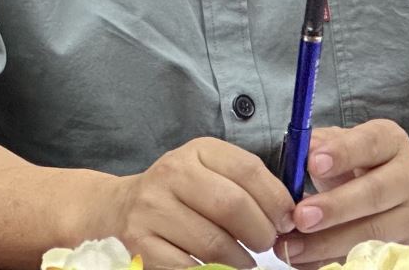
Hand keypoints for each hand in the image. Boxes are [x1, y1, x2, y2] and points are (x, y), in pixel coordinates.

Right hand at [92, 137, 296, 266]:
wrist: (117, 210)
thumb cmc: (179, 194)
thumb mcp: (209, 172)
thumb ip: (247, 184)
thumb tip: (290, 214)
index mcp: (196, 151)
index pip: (248, 169)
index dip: (276, 199)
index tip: (288, 220)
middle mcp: (171, 174)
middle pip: (232, 206)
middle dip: (261, 232)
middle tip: (268, 243)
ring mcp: (152, 210)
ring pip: (214, 243)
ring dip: (242, 260)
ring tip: (246, 261)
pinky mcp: (142, 245)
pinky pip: (190, 268)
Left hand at [280, 119, 408, 265]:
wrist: (408, 196)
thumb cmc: (366, 165)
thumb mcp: (349, 144)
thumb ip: (323, 142)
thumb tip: (301, 149)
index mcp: (391, 142)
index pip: (370, 143)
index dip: (342, 153)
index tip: (312, 164)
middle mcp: (407, 177)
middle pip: (375, 193)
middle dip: (335, 207)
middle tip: (300, 216)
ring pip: (372, 233)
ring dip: (328, 242)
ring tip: (292, 246)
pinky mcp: (401, 246)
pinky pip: (364, 257)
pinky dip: (329, 261)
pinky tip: (302, 260)